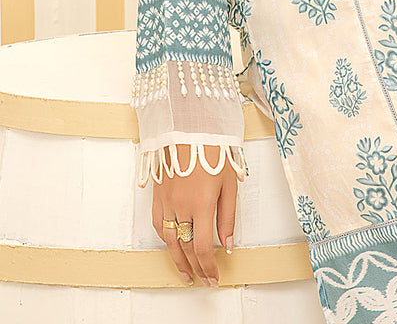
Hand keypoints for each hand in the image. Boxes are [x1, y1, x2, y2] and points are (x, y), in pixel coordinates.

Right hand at [151, 143, 236, 285]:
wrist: (191, 126)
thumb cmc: (214, 150)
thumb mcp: (230, 183)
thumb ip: (227, 216)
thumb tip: (226, 244)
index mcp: (201, 203)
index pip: (202, 247)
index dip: (207, 267)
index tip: (213, 277)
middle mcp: (181, 206)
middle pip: (185, 247)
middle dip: (194, 268)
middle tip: (202, 280)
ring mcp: (166, 200)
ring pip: (169, 239)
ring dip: (177, 259)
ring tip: (186, 272)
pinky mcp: (158, 194)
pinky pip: (158, 223)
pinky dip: (166, 238)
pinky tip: (172, 244)